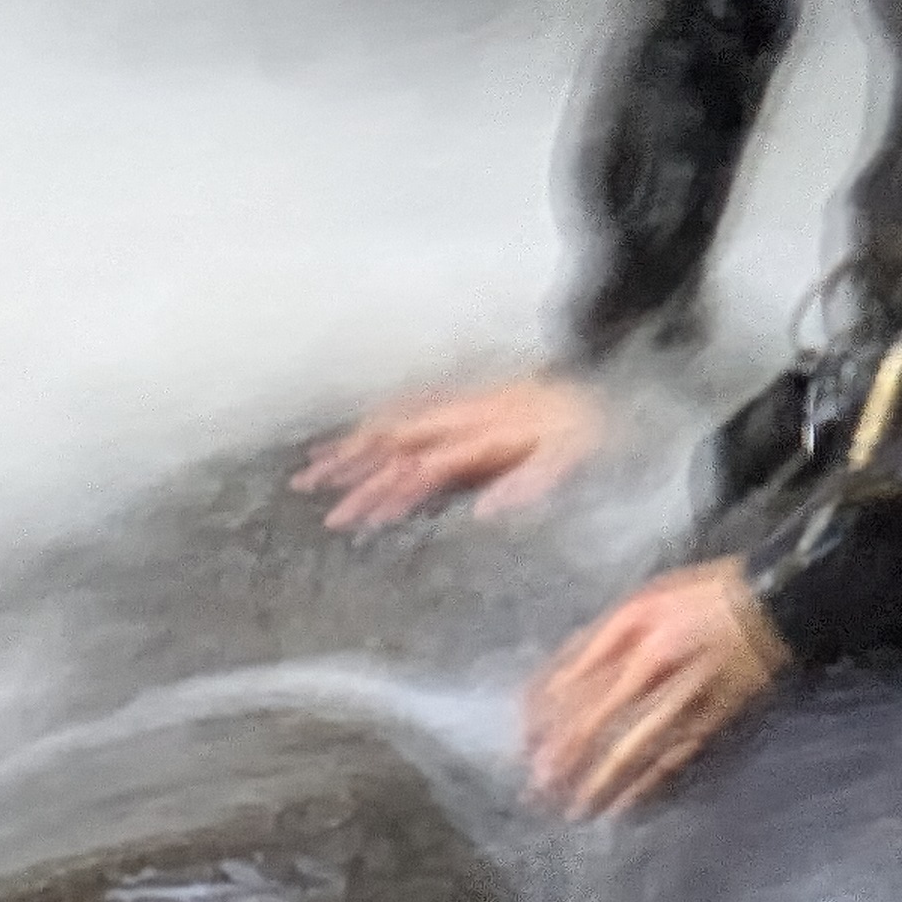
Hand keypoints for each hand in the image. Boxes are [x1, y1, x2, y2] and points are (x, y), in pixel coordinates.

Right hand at [296, 372, 607, 532]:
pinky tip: (356, 437)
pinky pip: (407, 408)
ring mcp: (457, 407)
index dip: (385, 491)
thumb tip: (483, 514)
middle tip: (307, 489)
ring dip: (353, 444)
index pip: (420, 467)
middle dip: (349, 465)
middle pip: (393, 440)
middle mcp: (461, 417)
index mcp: (481, 434)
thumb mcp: (568, 459)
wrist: (593, 386)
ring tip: (312, 468)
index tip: (353, 516)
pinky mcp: (461, 403)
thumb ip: (527, 484)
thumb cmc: (581, 430)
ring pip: (392, 422)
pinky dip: (375, 421)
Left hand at [524, 561, 789, 816]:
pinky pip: (674, 760)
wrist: (778, 603)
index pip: (573, 680)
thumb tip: (557, 676)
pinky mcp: (715, 721)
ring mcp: (686, 697)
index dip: (544, 716)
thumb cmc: (705, 596)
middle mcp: (653, 666)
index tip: (523, 742)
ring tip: (575, 811)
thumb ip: (602, 635)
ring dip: (600, 784)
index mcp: (632, 630)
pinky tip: (626, 809)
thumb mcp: (646, 598)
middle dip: (563, 759)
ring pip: (633, 750)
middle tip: (537, 788)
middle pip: (596, 722)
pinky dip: (648, 788)